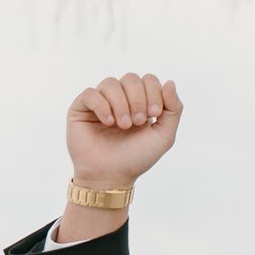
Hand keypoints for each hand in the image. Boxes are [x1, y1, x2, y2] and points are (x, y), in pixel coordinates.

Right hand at [66, 73, 182, 191]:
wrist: (111, 176)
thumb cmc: (136, 158)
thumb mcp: (164, 136)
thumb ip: (173, 109)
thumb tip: (170, 82)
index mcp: (140, 102)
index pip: (148, 80)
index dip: (154, 92)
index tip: (154, 114)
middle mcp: (119, 99)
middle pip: (131, 78)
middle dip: (138, 98)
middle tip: (138, 121)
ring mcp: (100, 102)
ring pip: (111, 83)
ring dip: (121, 103)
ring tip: (123, 125)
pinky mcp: (81, 108)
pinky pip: (91, 93)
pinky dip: (102, 105)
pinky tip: (108, 122)